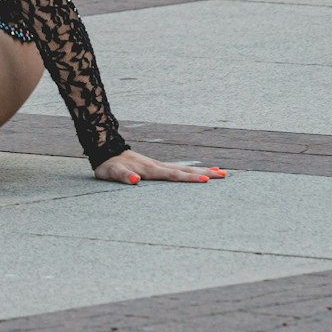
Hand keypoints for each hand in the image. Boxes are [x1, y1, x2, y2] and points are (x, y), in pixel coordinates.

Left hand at [93, 149, 226, 185]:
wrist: (105, 150)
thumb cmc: (109, 165)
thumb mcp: (112, 173)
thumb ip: (124, 176)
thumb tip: (136, 179)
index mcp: (150, 170)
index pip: (174, 175)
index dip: (189, 179)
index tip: (206, 181)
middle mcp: (158, 166)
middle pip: (186, 170)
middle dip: (206, 173)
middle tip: (225, 176)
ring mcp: (159, 165)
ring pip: (185, 169)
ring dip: (203, 171)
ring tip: (221, 172)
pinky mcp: (157, 167)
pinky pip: (178, 169)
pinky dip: (191, 171)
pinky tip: (199, 172)